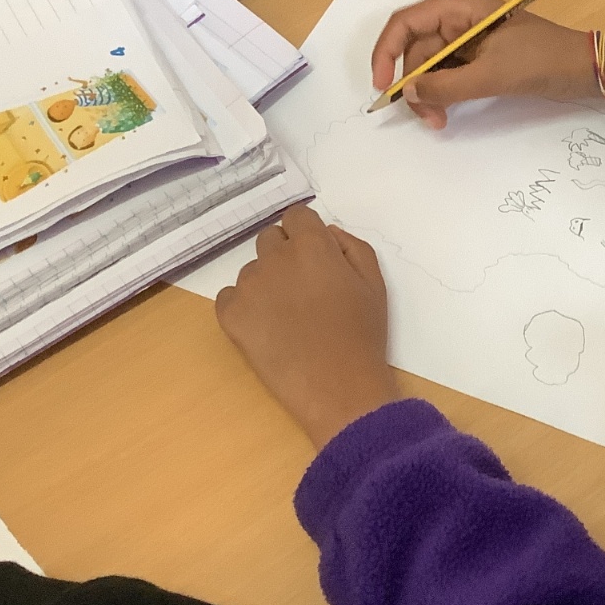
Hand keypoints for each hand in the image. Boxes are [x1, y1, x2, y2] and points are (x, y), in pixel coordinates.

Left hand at [216, 206, 399, 448]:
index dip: (307, 235)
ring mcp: (248, 286)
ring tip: (288, 318)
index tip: (316, 259)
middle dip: (285, 256)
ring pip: (251, 271)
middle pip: (270, 239)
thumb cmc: (362, 335)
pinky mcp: (230, 315)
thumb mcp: (375, 284)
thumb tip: (327, 234)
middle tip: (304, 291)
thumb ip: (352, 247)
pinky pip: (229, 297)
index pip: (297, 216)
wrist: (338, 388)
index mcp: (312, 246)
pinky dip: (244, 307)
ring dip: (266, 283)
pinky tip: (267, 329)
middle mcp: (274, 258)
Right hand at [372, 0, 604, 129]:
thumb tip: (408, 92)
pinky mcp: (479, 55)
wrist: (586, 68)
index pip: (404, 24)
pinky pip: (448, 73)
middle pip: (416, 50)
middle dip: (416, 86)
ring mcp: (468, 37)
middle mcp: (458, 16)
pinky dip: (444, 93)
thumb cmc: (543, 61)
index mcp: (459, 6)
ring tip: (440, 122)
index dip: (386, 54)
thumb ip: (446, 85)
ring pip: (430, 66)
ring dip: (430, 94)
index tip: (384, 89)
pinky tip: (447, 112)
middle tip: (429, 120)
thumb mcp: (492, 75)